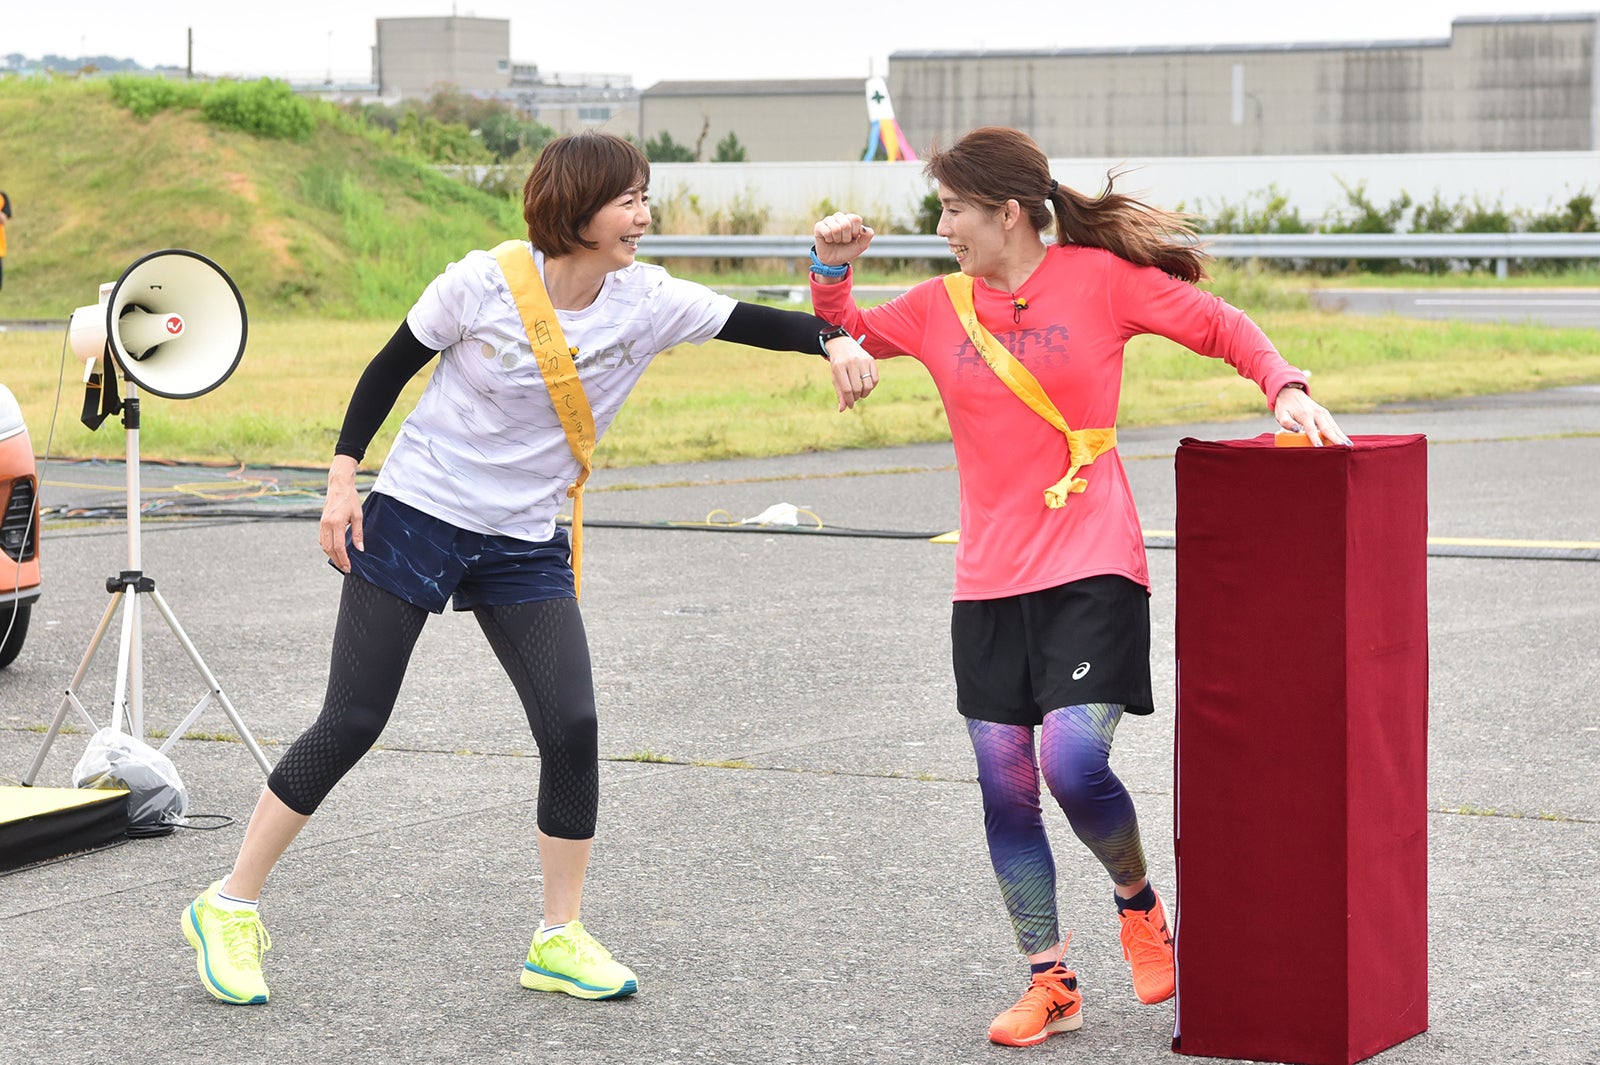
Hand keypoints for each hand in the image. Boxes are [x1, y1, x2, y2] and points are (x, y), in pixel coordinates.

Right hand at [320, 455, 363, 571]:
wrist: (339, 485)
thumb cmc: (350, 498)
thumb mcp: (358, 516)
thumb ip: (358, 533)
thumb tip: (360, 548)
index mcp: (336, 523)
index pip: (338, 547)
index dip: (343, 559)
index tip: (348, 567)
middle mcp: (326, 525)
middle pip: (329, 549)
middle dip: (337, 560)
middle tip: (345, 568)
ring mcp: (322, 524)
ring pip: (324, 545)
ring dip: (331, 555)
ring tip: (341, 561)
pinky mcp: (321, 522)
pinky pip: (322, 539)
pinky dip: (328, 547)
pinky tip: (335, 550)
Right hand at [813, 212, 874, 269]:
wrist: (834, 261)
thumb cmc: (848, 251)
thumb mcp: (861, 245)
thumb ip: (868, 235)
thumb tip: (863, 228)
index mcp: (850, 218)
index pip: (856, 219)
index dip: (855, 232)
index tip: (853, 238)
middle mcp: (839, 217)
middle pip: (846, 224)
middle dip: (846, 237)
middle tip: (844, 241)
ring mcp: (828, 220)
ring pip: (836, 228)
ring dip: (838, 239)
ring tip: (836, 241)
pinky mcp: (819, 226)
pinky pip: (826, 231)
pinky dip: (829, 239)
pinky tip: (828, 240)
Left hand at [825, 334, 878, 410]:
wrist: (842, 344)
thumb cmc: (838, 364)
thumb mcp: (835, 377)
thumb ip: (840, 393)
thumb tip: (842, 409)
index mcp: (839, 367)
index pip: (847, 389)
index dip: (849, 401)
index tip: (850, 405)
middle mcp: (852, 362)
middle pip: (857, 388)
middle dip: (856, 397)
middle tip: (854, 398)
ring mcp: (862, 360)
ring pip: (868, 385)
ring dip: (865, 394)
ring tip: (860, 394)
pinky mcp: (871, 359)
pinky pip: (875, 379)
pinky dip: (872, 386)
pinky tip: (866, 387)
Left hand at [1274, 386, 1350, 445]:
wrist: (1290, 392)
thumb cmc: (1285, 406)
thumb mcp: (1281, 414)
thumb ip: (1286, 423)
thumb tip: (1295, 430)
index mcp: (1305, 414)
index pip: (1311, 429)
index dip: (1315, 439)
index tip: (1320, 448)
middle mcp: (1317, 413)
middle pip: (1327, 428)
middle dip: (1335, 438)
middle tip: (1343, 447)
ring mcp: (1323, 413)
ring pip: (1333, 426)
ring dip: (1341, 436)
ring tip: (1349, 445)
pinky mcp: (1325, 414)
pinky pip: (1333, 424)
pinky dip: (1339, 432)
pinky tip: (1345, 440)